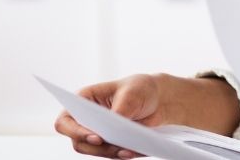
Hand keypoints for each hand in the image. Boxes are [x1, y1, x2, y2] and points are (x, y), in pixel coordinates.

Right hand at [54, 73, 239, 157]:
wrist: (174, 103)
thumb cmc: (151, 88)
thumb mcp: (141, 87)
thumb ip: (126, 101)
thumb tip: (114, 120)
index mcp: (87, 102)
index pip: (65, 117)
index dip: (73, 126)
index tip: (94, 130)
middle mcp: (91, 124)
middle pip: (79, 142)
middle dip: (96, 144)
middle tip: (117, 143)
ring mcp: (105, 141)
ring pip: (96, 154)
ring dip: (112, 153)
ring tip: (132, 147)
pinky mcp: (121, 152)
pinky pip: (116, 159)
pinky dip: (125, 157)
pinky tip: (138, 151)